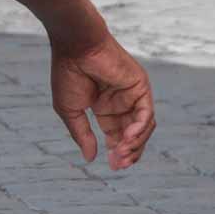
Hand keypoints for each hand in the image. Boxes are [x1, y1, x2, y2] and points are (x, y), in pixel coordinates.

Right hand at [51, 35, 155, 169]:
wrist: (75, 47)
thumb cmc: (68, 74)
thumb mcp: (70, 111)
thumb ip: (82, 134)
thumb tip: (90, 159)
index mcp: (104, 107)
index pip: (117, 135)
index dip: (117, 152)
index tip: (112, 166)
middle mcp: (121, 102)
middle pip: (133, 135)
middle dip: (128, 152)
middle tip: (118, 165)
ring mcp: (132, 94)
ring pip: (144, 127)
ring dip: (135, 144)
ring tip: (121, 153)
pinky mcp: (140, 86)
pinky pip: (146, 113)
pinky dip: (140, 128)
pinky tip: (128, 138)